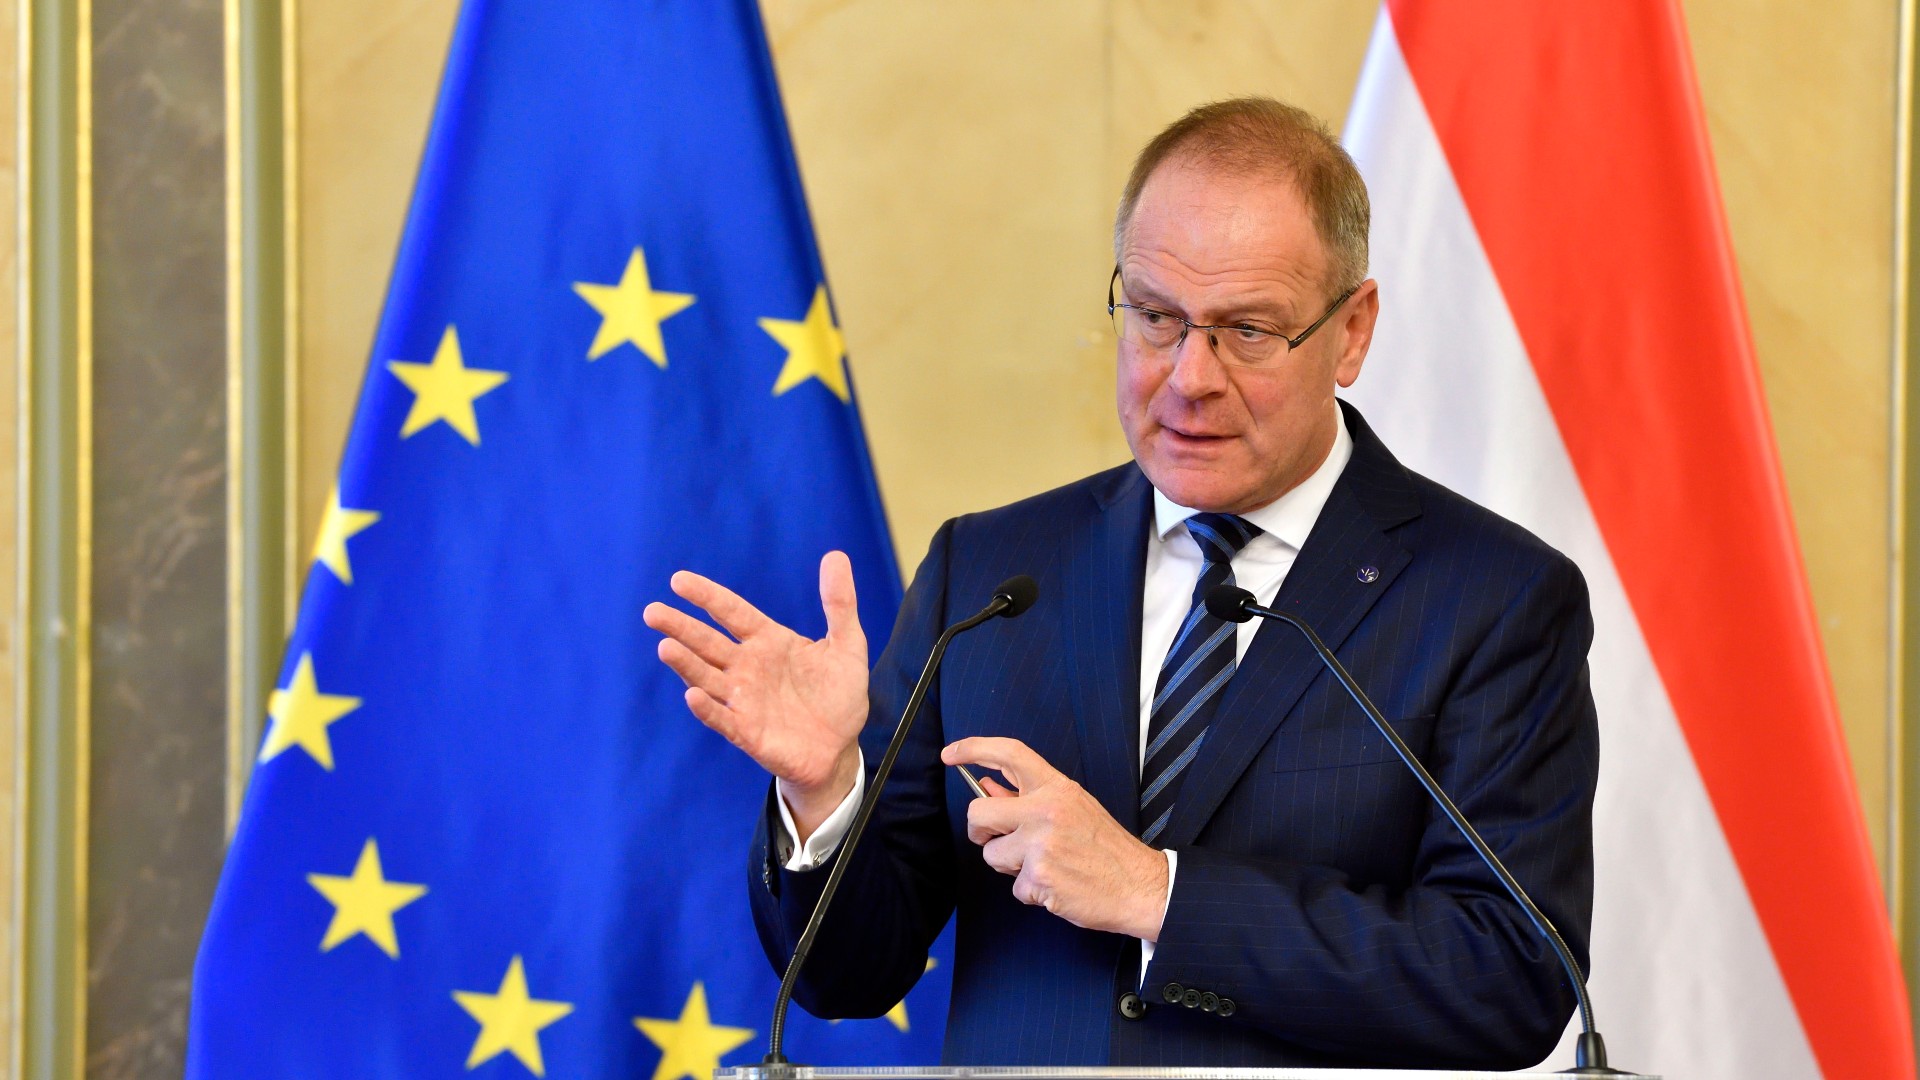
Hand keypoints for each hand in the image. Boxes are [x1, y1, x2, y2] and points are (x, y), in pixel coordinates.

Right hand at [643, 552, 869, 836]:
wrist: (839, 747)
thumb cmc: (839, 695)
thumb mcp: (847, 645)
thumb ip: (839, 604)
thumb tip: (836, 555)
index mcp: (768, 641)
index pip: (731, 612)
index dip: (706, 596)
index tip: (678, 580)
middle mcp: (748, 667)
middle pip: (707, 642)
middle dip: (680, 627)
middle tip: (652, 612)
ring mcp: (744, 699)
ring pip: (707, 677)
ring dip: (686, 664)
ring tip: (665, 647)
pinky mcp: (747, 731)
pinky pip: (722, 717)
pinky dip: (707, 708)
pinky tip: (693, 695)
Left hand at [943, 737, 1169, 939]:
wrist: (1139, 886)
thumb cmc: (1106, 848)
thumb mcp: (1073, 808)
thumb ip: (1028, 797)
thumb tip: (988, 786)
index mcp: (1057, 787)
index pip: (1009, 754)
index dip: (974, 748)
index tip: (951, 753)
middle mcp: (1046, 810)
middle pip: (978, 811)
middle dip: (979, 830)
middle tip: (995, 838)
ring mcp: (1041, 844)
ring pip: (991, 854)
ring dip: (1009, 866)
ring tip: (1043, 866)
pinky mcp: (1039, 878)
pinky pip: (1014, 887)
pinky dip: (1031, 892)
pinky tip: (1056, 886)